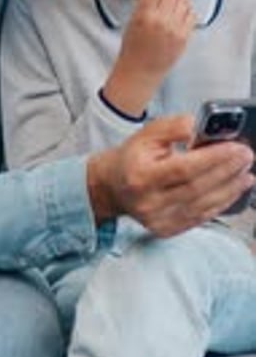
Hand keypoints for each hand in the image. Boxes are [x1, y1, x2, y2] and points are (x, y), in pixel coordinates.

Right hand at [87, 114, 253, 236]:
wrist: (113, 187)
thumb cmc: (132, 157)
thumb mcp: (147, 133)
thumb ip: (173, 127)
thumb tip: (198, 126)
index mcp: (141, 175)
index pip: (184, 168)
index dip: (214, 159)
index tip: (236, 148)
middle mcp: (148, 201)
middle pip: (197, 188)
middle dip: (227, 171)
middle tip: (247, 156)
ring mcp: (157, 219)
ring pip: (202, 206)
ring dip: (230, 189)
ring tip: (246, 174)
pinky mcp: (166, 230)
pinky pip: (200, 218)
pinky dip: (220, 204)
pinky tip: (233, 191)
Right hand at [103, 0, 195, 115]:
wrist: (141, 71)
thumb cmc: (133, 47)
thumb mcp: (132, 20)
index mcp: (144, 17)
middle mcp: (162, 22)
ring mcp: (175, 30)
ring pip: (183, 0)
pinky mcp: (185, 36)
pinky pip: (191, 13)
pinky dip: (186, 6)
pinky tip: (179, 6)